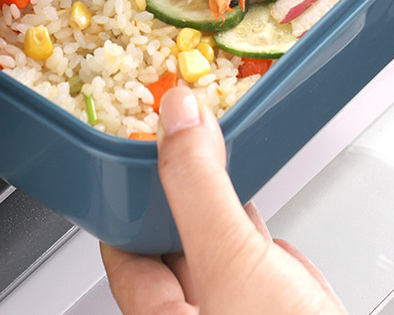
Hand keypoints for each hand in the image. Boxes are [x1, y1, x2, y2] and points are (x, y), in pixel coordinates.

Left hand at [101, 86, 345, 314]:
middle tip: (183, 140)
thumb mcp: (233, 264)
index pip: (126, 252)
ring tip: (219, 163)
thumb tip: (176, 118)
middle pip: (175, 248)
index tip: (138, 150)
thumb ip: (200, 189)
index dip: (129, 197)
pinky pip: (263, 276)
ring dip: (222, 210)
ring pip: (222, 257)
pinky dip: (262, 243)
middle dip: (180, 195)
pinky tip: (267, 230)